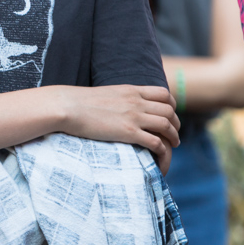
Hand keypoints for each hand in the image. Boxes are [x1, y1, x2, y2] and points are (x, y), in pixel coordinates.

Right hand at [55, 84, 179, 165]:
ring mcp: (133, 116)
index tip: (170, 114)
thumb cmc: (79, 102)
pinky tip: (160, 154)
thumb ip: (118, 98)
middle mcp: (136, 102)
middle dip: (176, 123)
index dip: (172, 105)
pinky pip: (155, 141)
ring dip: (174, 136)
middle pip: (169, 110)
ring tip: (174, 144)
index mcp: (131, 90)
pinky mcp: (128, 132)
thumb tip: (119, 105)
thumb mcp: (105, 94)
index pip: (164, 94)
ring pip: (167, 125)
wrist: (67, 106)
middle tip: (174, 133)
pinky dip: (162, 149)